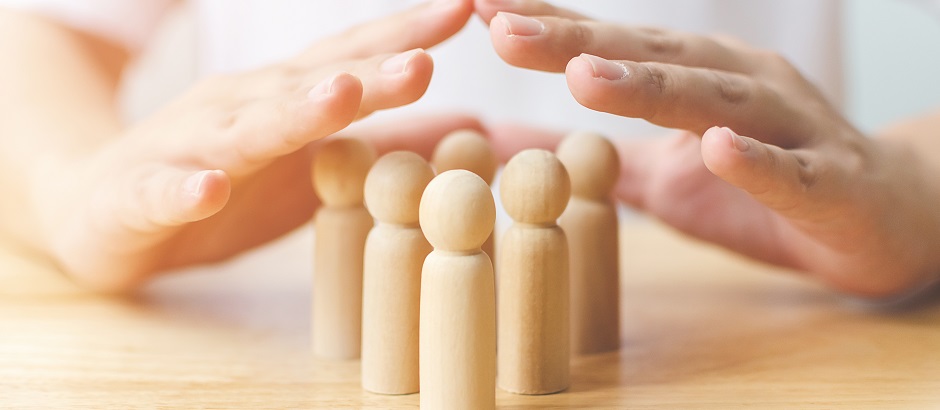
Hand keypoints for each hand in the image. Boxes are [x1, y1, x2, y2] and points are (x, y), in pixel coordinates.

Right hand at [30, 0, 475, 290]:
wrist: (103, 210)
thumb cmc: (224, 182)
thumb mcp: (314, 169)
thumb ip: (386, 147)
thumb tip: (474, 131)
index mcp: (282, 101)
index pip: (347, 60)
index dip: (401, 36)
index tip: (463, 10)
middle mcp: (238, 110)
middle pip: (308, 90)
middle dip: (366, 76)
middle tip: (422, 63)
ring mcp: (188, 148)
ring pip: (243, 130)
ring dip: (291, 114)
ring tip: (338, 98)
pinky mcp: (140, 195)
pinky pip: (164, 192)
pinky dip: (186, 189)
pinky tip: (210, 187)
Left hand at [477, 0, 939, 296]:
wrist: (877, 217)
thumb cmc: (760, 189)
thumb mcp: (656, 177)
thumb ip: (586, 159)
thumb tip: (497, 148)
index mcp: (693, 77)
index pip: (610, 46)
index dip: (546, 27)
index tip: (478, 7)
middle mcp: (735, 83)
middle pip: (647, 59)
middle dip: (573, 42)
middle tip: (502, 29)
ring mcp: (784, 126)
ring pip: (712, 100)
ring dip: (648, 87)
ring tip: (585, 75)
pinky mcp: (825, 180)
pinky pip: (786, 170)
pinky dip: (751, 160)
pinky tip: (716, 148)